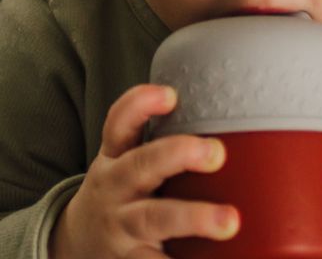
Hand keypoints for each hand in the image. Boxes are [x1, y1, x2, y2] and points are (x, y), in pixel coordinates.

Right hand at [49, 84, 239, 258]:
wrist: (78, 240)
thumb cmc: (120, 189)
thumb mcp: (126, 159)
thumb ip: (159, 140)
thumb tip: (224, 119)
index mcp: (115, 157)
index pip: (120, 122)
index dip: (141, 104)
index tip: (170, 94)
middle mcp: (114, 187)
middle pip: (141, 165)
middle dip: (177, 154)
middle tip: (216, 152)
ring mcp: (121, 225)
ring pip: (153, 218)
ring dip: (192, 217)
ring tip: (228, 221)